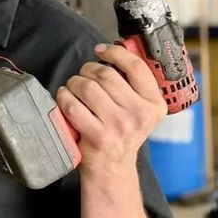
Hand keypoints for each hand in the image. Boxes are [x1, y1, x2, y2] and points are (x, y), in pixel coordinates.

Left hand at [56, 42, 165, 172]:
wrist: (112, 169)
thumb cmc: (121, 134)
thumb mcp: (139, 110)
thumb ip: (133, 84)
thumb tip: (116, 49)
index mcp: (154, 105)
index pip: (136, 66)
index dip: (114, 52)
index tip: (101, 50)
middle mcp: (139, 115)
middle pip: (105, 74)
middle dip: (88, 70)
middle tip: (83, 76)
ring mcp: (119, 126)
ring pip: (87, 86)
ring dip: (74, 83)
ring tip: (74, 88)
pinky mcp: (97, 136)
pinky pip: (72, 105)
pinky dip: (64, 97)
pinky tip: (66, 99)